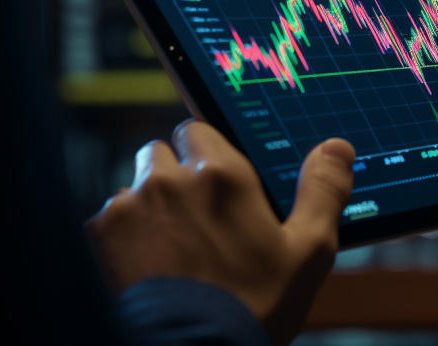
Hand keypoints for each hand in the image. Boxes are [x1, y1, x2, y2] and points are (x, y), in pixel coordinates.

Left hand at [86, 120, 353, 344]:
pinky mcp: (101, 236)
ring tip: (172, 251)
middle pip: (163, 154)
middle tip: (198, 221)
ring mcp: (130, 205)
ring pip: (135, 188)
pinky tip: (147, 268)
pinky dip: (124, 238)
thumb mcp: (308, 252)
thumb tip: (337, 148)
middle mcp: (171, 179)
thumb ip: (322, 192)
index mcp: (223, 174)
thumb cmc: (253, 306)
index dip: (208, 156)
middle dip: (176, 178)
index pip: (199, 130)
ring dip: (149, 208)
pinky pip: (109, 220)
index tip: (219, 186)